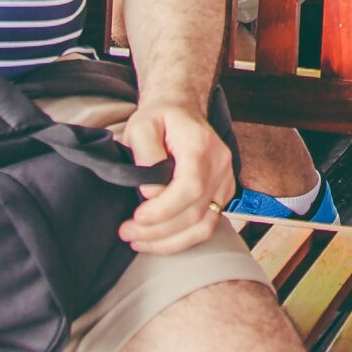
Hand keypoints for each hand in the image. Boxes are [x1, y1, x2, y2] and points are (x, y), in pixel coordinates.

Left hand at [118, 101, 235, 254]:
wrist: (183, 110)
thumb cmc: (160, 118)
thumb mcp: (142, 124)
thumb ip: (145, 153)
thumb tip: (150, 192)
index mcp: (201, 145)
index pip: (190, 186)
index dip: (164, 209)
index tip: (137, 217)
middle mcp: (219, 165)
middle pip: (195, 211)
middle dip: (158, 230)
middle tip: (126, 232)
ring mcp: (225, 181)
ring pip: (204, 226)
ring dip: (169, 241)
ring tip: (138, 241)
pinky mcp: (222, 194)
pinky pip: (207, 226)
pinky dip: (182, 240)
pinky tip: (158, 241)